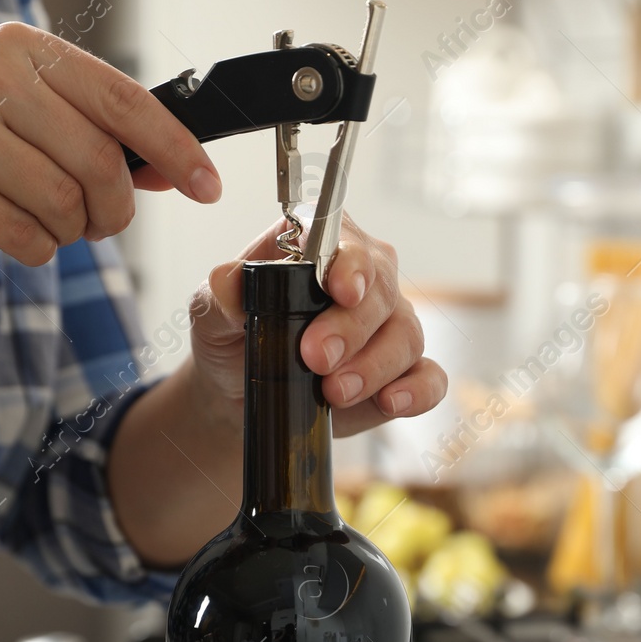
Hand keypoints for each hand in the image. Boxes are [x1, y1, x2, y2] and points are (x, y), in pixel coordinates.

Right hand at [0, 21, 219, 262]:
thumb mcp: (14, 104)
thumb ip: (89, 127)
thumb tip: (174, 169)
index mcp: (23, 49)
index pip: (125, 101)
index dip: (176, 149)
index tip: (209, 187)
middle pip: (101, 163)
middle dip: (114, 210)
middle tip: (99, 224)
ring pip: (63, 204)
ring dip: (69, 233)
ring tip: (46, 225)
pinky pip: (22, 235)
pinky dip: (34, 250)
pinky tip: (14, 236)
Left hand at [188, 216, 447, 436]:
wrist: (241, 396)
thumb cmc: (233, 340)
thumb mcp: (211, 315)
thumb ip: (220, 296)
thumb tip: (228, 281)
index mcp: (320, 246)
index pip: (345, 239)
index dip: (349, 263)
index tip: (340, 289)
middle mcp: (365, 278)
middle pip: (382, 290)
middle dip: (352, 327)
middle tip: (315, 358)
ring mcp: (389, 325)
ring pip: (406, 335)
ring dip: (373, 367)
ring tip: (334, 393)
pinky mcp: (403, 372)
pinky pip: (430, 377)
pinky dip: (416, 390)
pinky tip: (392, 402)